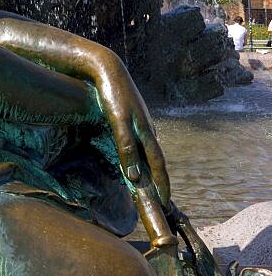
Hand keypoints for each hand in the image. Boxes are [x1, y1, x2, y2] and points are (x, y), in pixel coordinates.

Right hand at [93, 50, 171, 239]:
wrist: (107, 69)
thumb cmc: (113, 93)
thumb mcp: (120, 117)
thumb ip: (123, 135)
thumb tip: (123, 152)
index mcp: (146, 130)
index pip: (157, 159)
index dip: (162, 179)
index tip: (165, 198)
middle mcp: (146, 128)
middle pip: (159, 161)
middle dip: (164, 184)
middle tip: (167, 206)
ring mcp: (136, 123)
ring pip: (149, 155)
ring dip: (155, 177)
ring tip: (159, 197)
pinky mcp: (122, 117)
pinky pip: (128, 142)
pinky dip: (131, 159)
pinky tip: (131, 174)